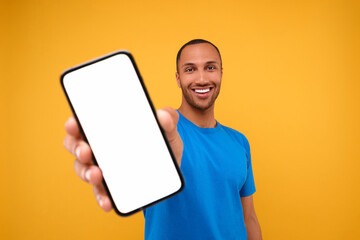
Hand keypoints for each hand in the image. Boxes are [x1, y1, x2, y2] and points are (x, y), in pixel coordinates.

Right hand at [63, 107, 182, 211]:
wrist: (173, 175)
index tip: (74, 123)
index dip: (75, 122)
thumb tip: (163, 114)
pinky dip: (102, 197)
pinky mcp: (111, 187)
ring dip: (86, 172)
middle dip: (77, 147)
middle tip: (86, 151)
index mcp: (110, 129)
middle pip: (76, 144)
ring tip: (97, 175)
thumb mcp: (169, 132)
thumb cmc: (164, 147)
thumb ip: (169, 120)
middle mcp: (101, 147)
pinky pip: (101, 192)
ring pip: (83, 169)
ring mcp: (103, 168)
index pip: (86, 121)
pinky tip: (108, 202)